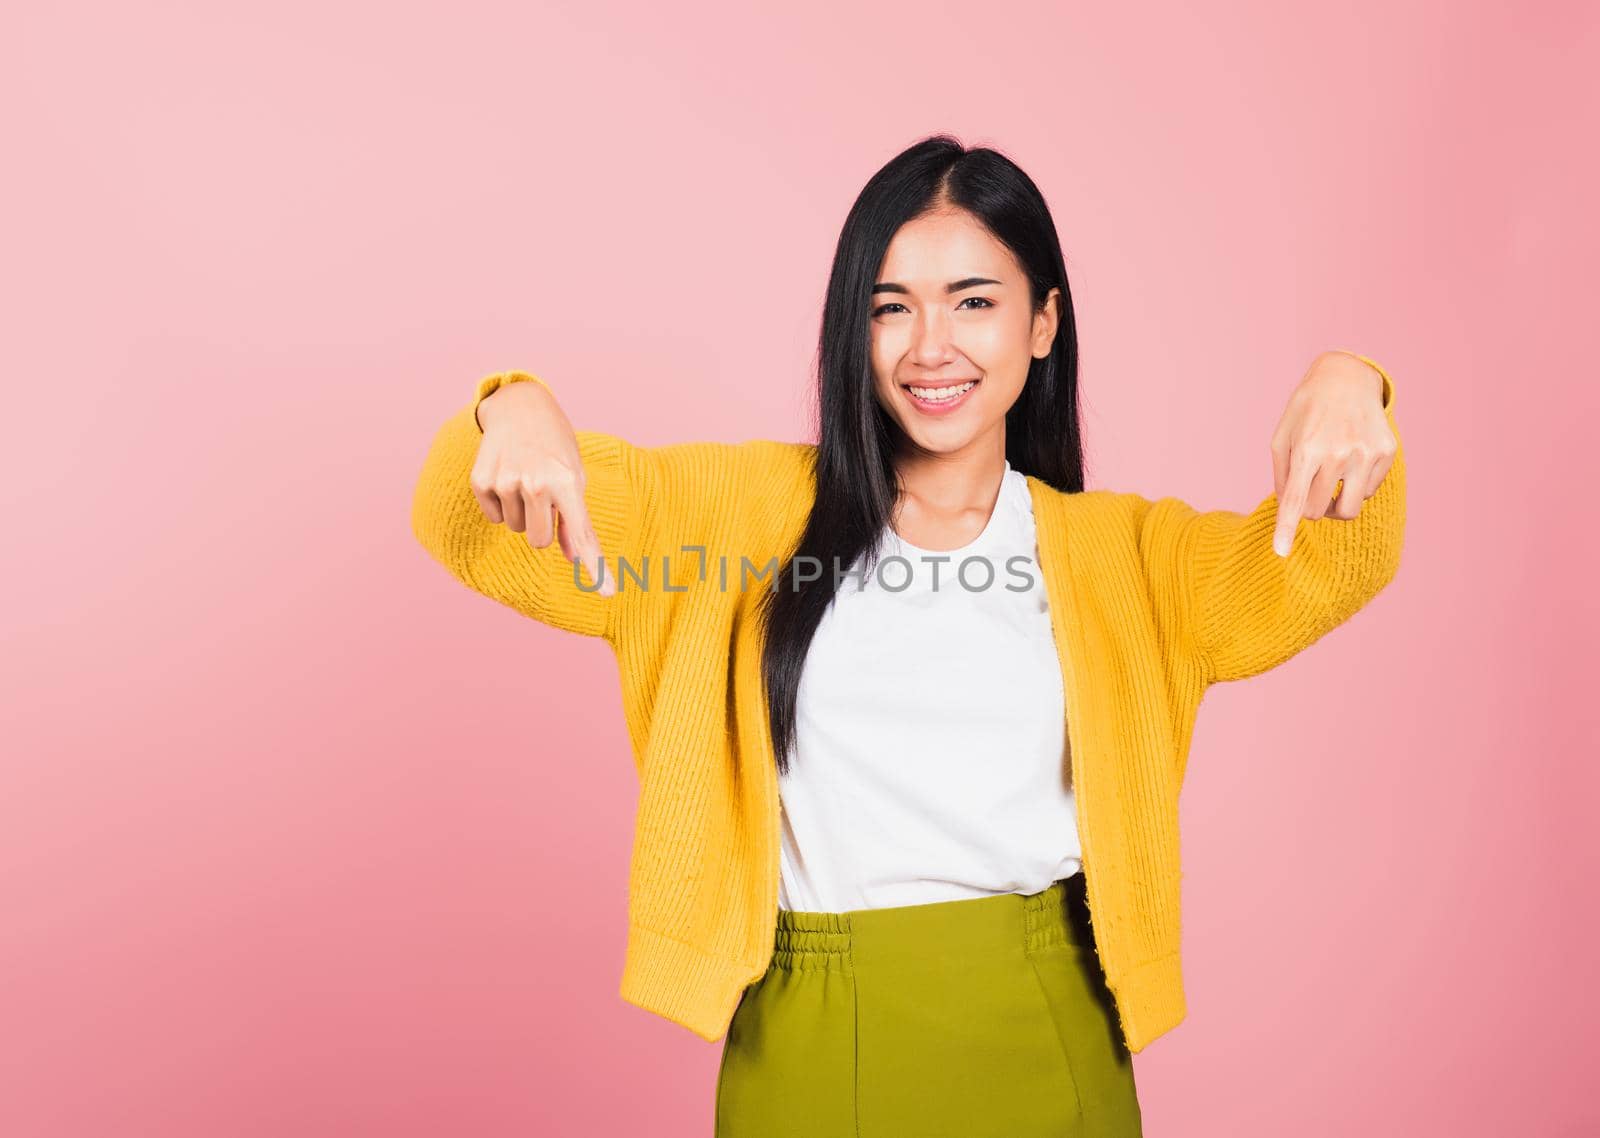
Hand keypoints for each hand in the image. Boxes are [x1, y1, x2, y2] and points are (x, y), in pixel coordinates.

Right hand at [470, 381, 616, 595]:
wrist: (520, 408)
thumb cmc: (555, 448)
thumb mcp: (575, 478)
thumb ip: (575, 521)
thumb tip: (575, 559)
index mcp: (567, 483)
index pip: (583, 534)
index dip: (596, 567)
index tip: (610, 593)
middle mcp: (535, 484)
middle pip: (539, 541)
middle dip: (542, 525)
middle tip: (544, 493)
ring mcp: (505, 482)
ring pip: (516, 528)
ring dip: (522, 510)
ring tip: (525, 476)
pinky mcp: (480, 481)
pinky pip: (494, 517)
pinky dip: (501, 503)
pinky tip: (506, 474)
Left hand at [1270, 351, 1397, 557]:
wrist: (1347, 377)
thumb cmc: (1306, 411)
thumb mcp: (1282, 437)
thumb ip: (1281, 476)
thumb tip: (1288, 512)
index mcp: (1307, 449)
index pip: (1294, 499)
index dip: (1286, 529)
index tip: (1280, 552)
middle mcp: (1339, 453)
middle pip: (1318, 511)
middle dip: (1309, 508)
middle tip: (1308, 488)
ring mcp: (1366, 453)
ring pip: (1348, 510)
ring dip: (1334, 505)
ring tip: (1329, 483)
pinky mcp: (1387, 453)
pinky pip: (1368, 492)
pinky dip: (1355, 485)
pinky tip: (1351, 460)